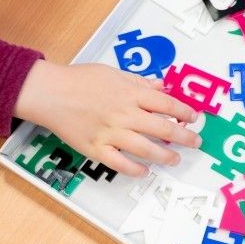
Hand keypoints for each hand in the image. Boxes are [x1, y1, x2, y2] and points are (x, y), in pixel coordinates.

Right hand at [14, 60, 201, 176]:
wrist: (50, 93)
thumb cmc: (79, 80)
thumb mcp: (113, 73)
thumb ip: (138, 81)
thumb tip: (160, 86)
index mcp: (130, 93)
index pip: (166, 104)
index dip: (184, 111)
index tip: (194, 117)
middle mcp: (124, 114)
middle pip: (162, 128)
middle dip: (183, 137)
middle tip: (195, 142)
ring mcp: (111, 133)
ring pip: (145, 148)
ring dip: (164, 155)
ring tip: (175, 159)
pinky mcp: (96, 148)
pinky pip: (119, 163)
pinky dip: (134, 169)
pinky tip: (144, 171)